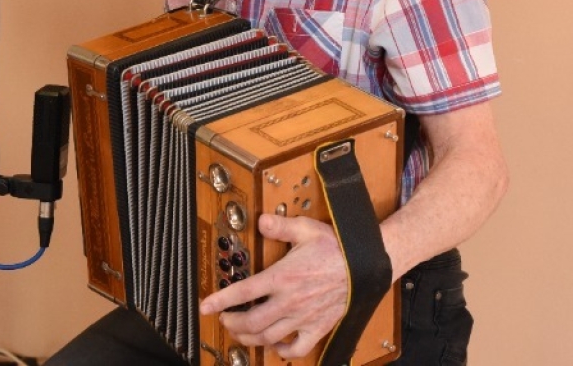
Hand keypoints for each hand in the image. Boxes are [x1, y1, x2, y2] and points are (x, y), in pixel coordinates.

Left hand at [199, 214, 349, 359]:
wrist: (367, 265)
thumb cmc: (337, 247)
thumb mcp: (306, 229)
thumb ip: (280, 226)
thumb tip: (261, 221)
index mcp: (282, 276)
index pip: (243, 292)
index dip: (220, 300)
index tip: (205, 306)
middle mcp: (289, 301)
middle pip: (251, 322)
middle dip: (231, 323)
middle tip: (224, 319)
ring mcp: (304, 317)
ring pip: (269, 337)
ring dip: (249, 338)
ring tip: (240, 333)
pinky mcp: (318, 328)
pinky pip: (297, 348)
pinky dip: (282, 351)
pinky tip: (275, 345)